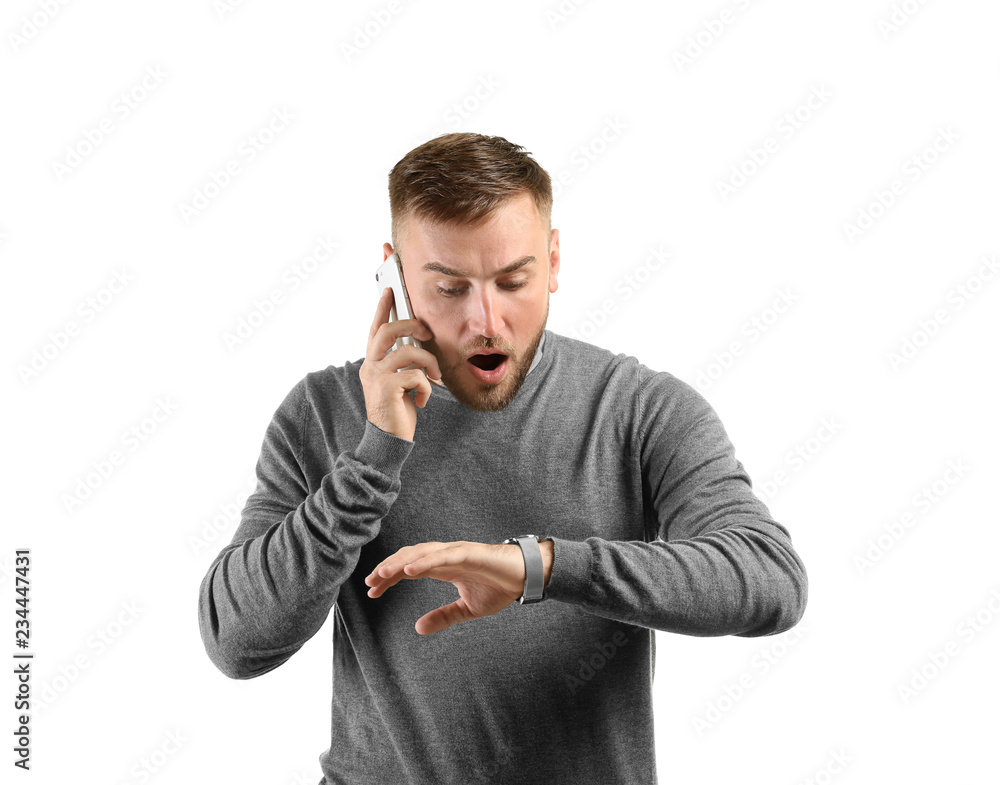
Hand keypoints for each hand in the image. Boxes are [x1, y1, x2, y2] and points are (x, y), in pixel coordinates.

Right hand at [359, 288, 442, 441]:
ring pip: (408, 352)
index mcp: (372, 363)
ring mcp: (377, 376)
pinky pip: (416, 375)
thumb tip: (419, 345)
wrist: (388, 440)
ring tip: (435, 377)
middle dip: (411, 325)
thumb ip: (402, 364)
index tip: (389, 291)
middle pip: (388, 331)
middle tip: (427, 332)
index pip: (375, 330)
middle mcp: (370, 366)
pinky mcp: (387, 388)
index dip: (382, 309)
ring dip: (429, 363)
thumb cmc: (397, 411)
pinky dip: (426, 387)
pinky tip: (423, 400)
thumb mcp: (398, 383)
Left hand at [364, 540, 553, 634]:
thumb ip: (443, 616)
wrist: (527, 576)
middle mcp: (446, 555)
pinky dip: (424, 561)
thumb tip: (418, 627)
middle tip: (370, 583)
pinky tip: (409, 570)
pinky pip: (443, 555)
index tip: (372, 590)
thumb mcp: (466, 609)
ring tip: (382, 574)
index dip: (389, 577)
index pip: (408, 568)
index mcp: (443, 566)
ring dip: (400, 562)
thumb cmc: (499, 587)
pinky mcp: (470, 553)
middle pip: (409, 557)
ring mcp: (457, 552)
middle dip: (388, 568)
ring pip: (422, 553)